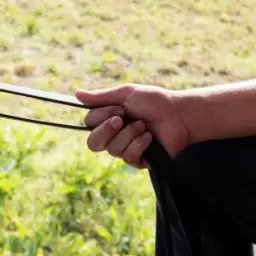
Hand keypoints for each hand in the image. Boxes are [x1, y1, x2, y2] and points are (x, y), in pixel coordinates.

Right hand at [77, 84, 191, 168]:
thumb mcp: (126, 94)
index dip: (100, 118)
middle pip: (93, 143)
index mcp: (109, 118)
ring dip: (129, 134)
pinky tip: (149, 138)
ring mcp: (126, 149)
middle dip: (106, 131)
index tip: (118, 109)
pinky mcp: (138, 161)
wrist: (179, 115)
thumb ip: (101, 97)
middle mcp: (114, 135)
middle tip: (122, 120)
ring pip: (112, 150)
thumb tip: (76, 94)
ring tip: (144, 126)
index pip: (89, 124)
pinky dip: (139, 145)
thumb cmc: (155, 101)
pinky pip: (128, 157)